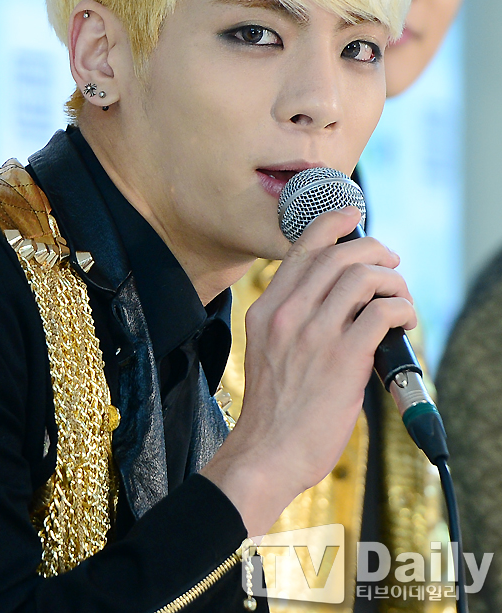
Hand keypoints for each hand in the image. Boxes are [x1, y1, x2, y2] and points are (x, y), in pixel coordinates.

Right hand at [201, 206, 415, 535]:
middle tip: (391, 261)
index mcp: (266, 309)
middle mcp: (287, 314)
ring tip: (400, 297)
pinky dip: (401, 308)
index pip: (301, 248)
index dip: (332, 223)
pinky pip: (382, 312)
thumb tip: (337, 295)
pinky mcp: (344, 359)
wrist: (266, 454)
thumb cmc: (272, 408)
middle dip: (374, 249)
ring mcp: (315, 334)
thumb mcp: (266, 349)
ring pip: (363, 276)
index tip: (353, 215)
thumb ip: (291, 318)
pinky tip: (404, 321)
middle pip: (338, 254)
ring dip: (393, 280)